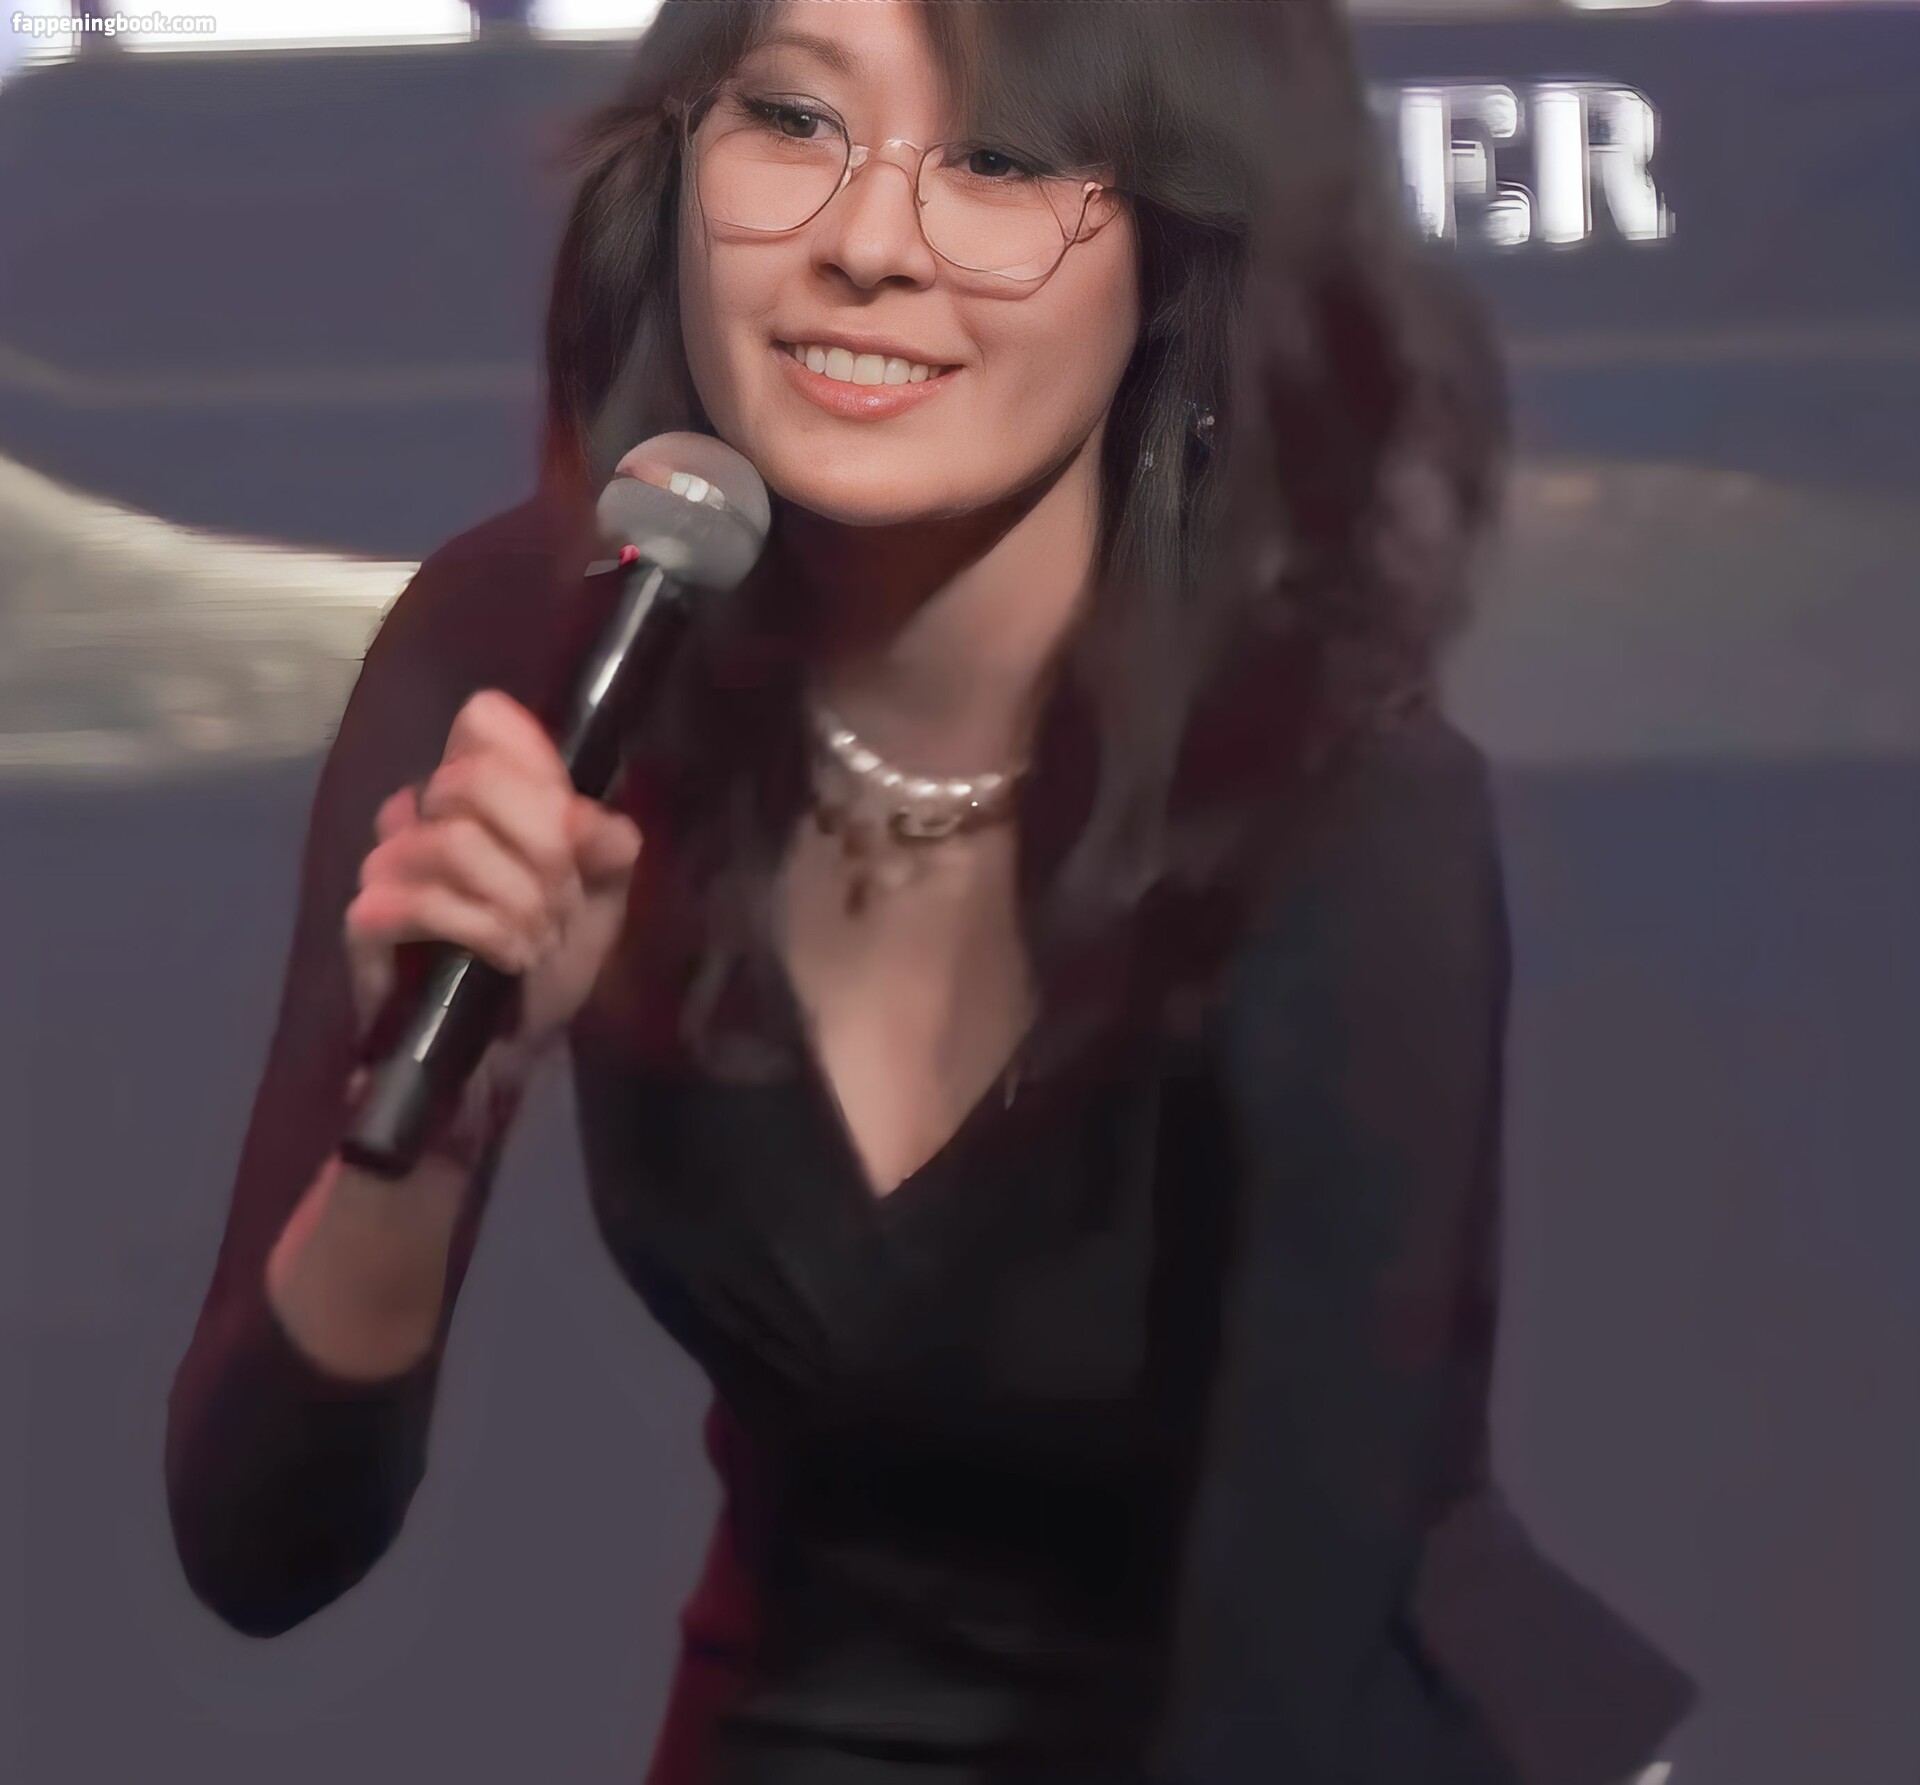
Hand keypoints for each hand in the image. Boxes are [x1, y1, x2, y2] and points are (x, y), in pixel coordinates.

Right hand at [343, 689, 642, 1076]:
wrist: (509, 1047)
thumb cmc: (549, 960)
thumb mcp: (602, 900)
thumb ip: (608, 849)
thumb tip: (592, 823)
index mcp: (482, 792)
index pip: (483, 722)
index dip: (534, 769)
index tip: (573, 833)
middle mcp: (425, 811)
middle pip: (472, 779)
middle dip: (541, 850)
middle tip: (561, 905)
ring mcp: (389, 863)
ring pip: (453, 843)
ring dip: (517, 901)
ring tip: (537, 941)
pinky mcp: (366, 921)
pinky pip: (415, 901)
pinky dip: (477, 930)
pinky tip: (505, 958)